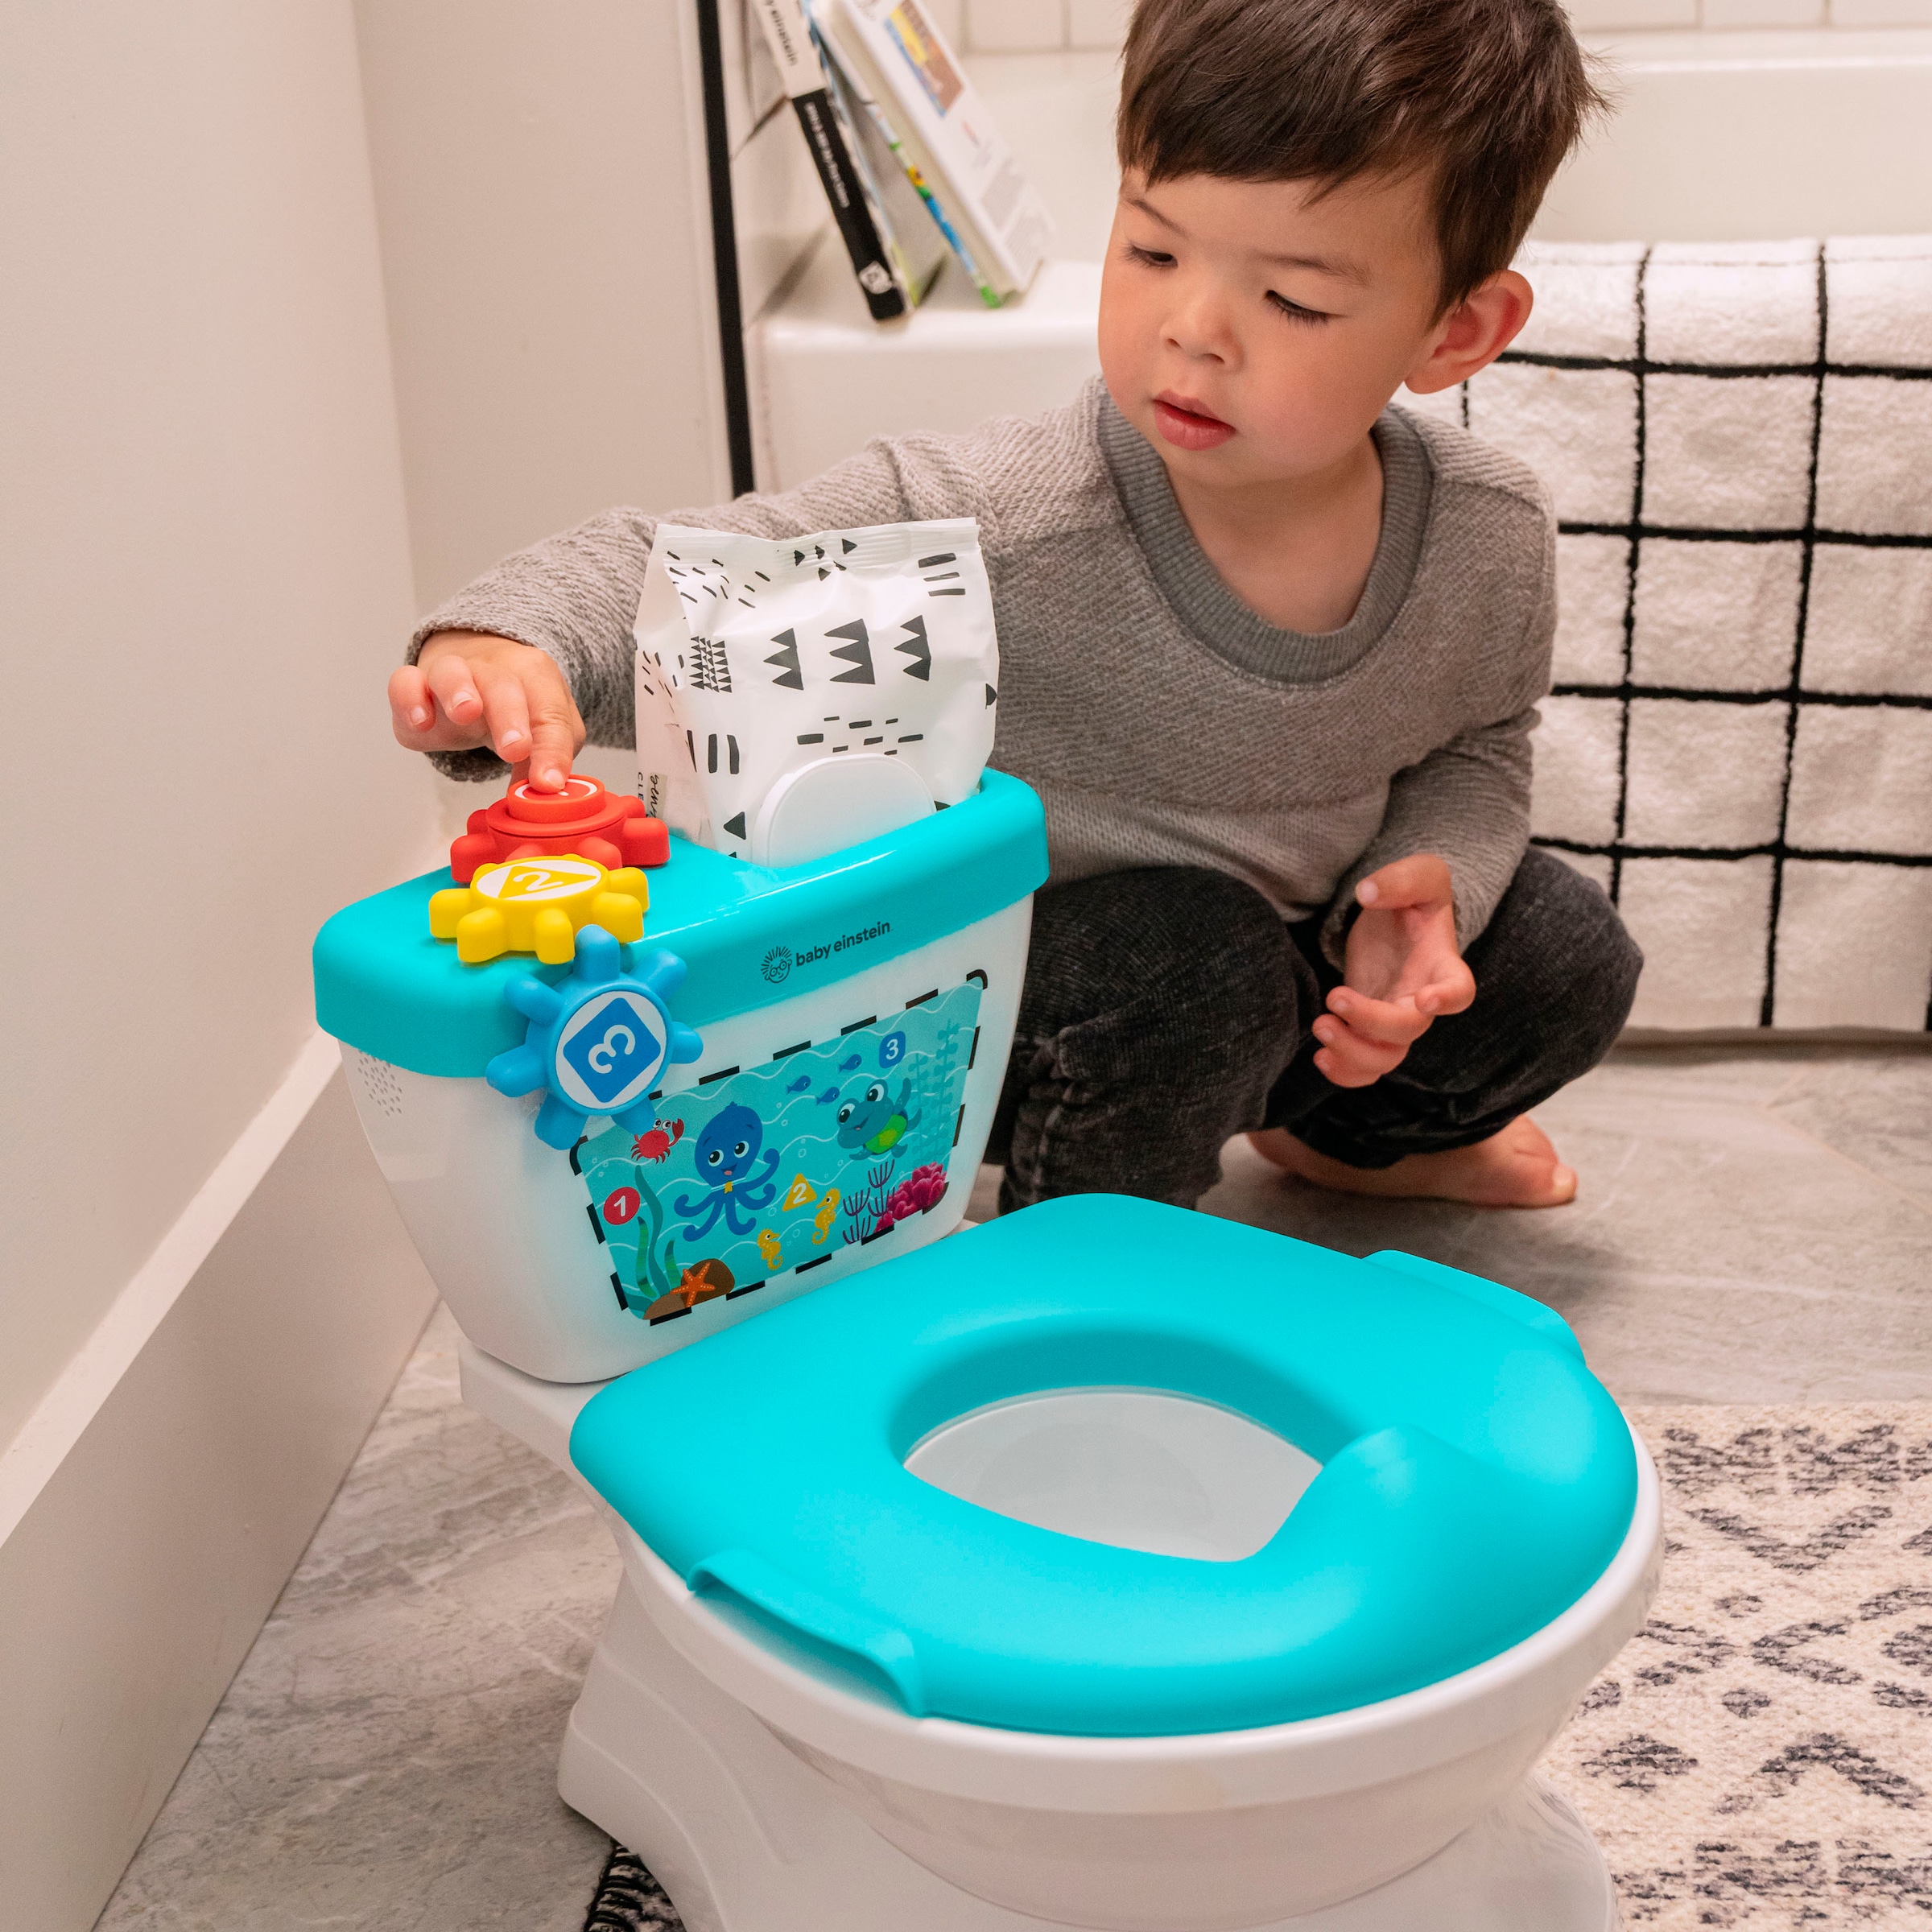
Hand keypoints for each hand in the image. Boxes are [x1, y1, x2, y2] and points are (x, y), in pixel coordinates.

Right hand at [388, 630, 584, 789]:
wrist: (476, 677)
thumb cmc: (517, 706)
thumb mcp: (545, 731)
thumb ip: (549, 759)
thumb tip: (545, 794)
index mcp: (535, 680)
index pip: (550, 713)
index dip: (552, 751)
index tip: (548, 784)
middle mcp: (493, 671)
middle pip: (503, 686)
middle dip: (510, 718)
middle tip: (516, 749)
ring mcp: (451, 675)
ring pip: (452, 672)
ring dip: (459, 691)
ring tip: (465, 714)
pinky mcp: (415, 687)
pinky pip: (404, 682)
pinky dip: (409, 699)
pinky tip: (420, 722)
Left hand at [1312, 854, 1476, 1088]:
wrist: (1394, 915)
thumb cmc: (1413, 895)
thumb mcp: (1419, 872)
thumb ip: (1400, 879)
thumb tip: (1367, 893)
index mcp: (1443, 965)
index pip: (1460, 991)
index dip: (1447, 1001)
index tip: (1423, 999)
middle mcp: (1422, 1000)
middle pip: (1410, 1030)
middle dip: (1371, 1023)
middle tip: (1333, 997)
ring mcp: (1395, 1018)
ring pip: (1387, 1059)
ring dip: (1353, 1054)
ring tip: (1320, 1026)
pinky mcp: (1367, 1026)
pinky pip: (1365, 1067)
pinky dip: (1345, 1073)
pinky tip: (1320, 1056)